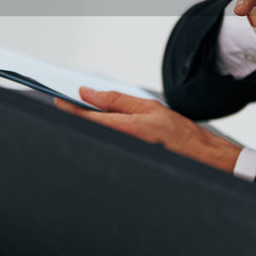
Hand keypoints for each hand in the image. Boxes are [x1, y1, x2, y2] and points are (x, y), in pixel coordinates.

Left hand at [53, 87, 242, 172]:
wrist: (197, 156)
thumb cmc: (178, 133)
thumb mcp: (147, 106)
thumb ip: (115, 99)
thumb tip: (88, 93)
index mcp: (126, 129)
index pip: (86, 117)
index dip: (68, 108)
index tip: (58, 100)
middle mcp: (121, 145)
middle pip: (87, 130)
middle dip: (77, 117)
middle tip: (71, 104)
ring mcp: (122, 156)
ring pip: (95, 139)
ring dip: (90, 127)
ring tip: (90, 115)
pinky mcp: (125, 162)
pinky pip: (106, 147)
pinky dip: (101, 136)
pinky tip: (105, 129)